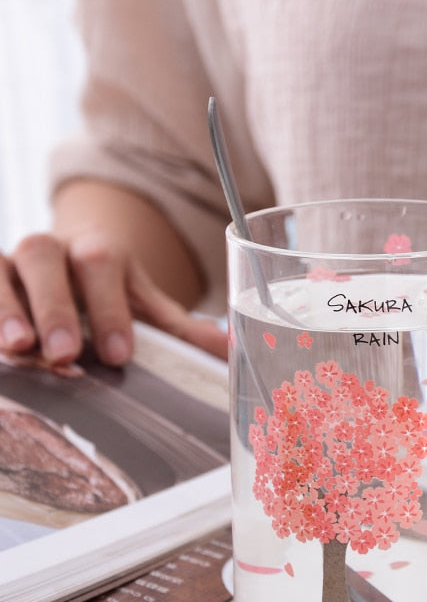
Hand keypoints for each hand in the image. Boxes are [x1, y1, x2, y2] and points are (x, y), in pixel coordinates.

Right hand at [0, 230, 226, 365]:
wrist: (66, 268)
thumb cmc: (108, 296)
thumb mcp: (144, 308)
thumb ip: (181, 330)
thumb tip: (230, 348)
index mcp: (100, 250)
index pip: (103, 265)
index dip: (109, 308)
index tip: (119, 354)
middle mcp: (52, 248)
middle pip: (46, 259)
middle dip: (56, 306)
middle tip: (63, 353)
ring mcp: (10, 262)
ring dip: (5, 308)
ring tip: (16, 347)